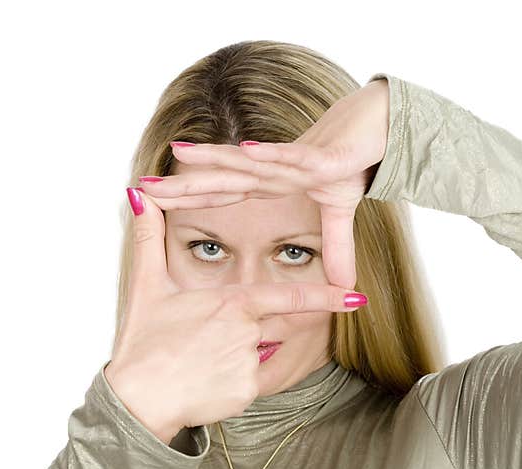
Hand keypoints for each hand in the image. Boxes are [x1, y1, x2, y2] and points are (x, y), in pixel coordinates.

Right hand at [104, 190, 365, 444]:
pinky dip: (230, 383)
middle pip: (267, 329)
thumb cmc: (144, 343)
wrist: (137, 400)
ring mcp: (250, 364)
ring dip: (232, 360)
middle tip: (203, 348)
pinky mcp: (247, 393)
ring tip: (195, 364)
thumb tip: (138, 195)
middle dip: (243, 337)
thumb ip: (149, 238)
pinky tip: (202, 384)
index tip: (357, 297)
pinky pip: (249, 383)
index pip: (290, 296)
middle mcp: (248, 332)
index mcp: (233, 303)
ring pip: (255, 357)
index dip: (327, 296)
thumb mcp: (146, 286)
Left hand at [137, 78, 389, 289]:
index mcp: (271, 184)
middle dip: (184, 183)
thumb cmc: (352, 162)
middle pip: (222, 179)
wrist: (379, 128)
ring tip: (180, 154)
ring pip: (248, 162)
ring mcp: (295, 162)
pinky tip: (246, 151)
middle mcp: (274, 170)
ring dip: (215, 158)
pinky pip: (293, 157)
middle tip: (142, 185)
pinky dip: (270, 154)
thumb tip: (343, 288)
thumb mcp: (340, 215)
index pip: (223, 194)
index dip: (190, 198)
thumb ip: (336, 250)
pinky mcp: (322, 157)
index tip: (153, 203)